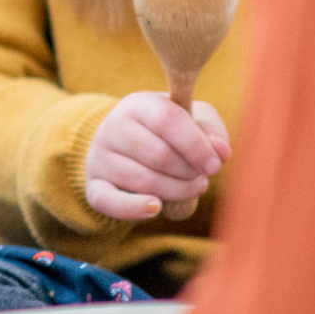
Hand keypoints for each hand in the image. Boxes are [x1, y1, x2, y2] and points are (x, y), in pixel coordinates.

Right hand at [82, 91, 230, 221]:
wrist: (125, 147)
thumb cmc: (168, 133)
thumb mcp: (193, 120)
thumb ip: (212, 132)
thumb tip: (221, 152)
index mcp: (139, 104)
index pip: (168, 120)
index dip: (196, 146)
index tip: (215, 165)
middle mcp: (113, 126)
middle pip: (159, 155)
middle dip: (189, 173)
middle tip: (200, 177)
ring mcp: (100, 156)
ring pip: (144, 181)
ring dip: (177, 192)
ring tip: (190, 188)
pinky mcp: (93, 185)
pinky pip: (110, 201)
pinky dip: (135, 208)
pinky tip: (156, 208)